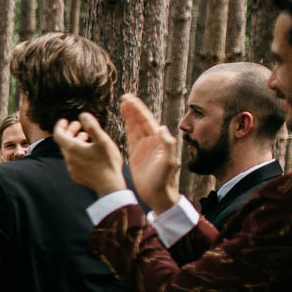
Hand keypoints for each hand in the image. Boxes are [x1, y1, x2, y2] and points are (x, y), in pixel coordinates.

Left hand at [52, 111, 128, 198]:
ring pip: (69, 151)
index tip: (64, 120)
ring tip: (85, 136)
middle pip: (63, 142)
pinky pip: (73, 161)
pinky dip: (77, 152)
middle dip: (69, 131)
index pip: (58, 134)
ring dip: (74, 141)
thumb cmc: (108, 162)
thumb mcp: (103, 141)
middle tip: (78, 125)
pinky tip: (88, 151)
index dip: (60, 126)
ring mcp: (71, 168)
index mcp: (72, 149)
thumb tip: (82, 115)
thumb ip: (92, 126)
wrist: (109, 186)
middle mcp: (68, 159)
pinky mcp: (76, 175)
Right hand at [118, 94, 180, 211]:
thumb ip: (167, 144)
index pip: (147, 121)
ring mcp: (143, 147)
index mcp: (158, 141)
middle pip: (140, 120)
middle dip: (133, 109)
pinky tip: (124, 121)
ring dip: (129, 115)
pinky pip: (131, 137)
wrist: (158, 194)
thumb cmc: (164, 180)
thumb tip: (162, 127)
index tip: (130, 99)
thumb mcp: (168, 162)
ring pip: (135, 127)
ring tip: (123, 104)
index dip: (139, 110)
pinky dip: (127, 127)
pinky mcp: (136, 153)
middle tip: (125, 97)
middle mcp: (151, 141)